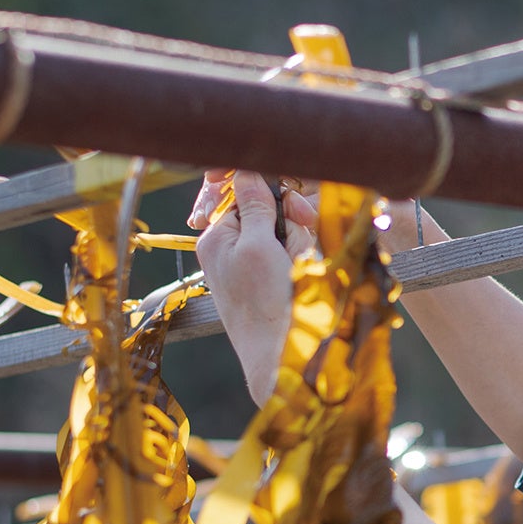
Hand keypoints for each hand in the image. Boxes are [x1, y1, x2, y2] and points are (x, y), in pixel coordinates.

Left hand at [190, 170, 315, 404]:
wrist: (280, 353)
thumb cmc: (262, 302)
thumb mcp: (257, 245)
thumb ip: (254, 205)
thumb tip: (246, 169)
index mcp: (218, 237)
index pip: (247, 195)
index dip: (275, 198)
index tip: (294, 210)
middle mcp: (234, 249)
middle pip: (273, 214)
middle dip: (292, 227)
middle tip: (295, 249)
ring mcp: (256, 267)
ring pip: (290, 235)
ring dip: (301, 248)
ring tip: (298, 272)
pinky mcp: (276, 281)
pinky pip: (296, 256)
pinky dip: (304, 264)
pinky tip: (302, 281)